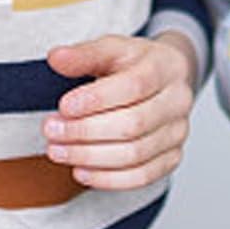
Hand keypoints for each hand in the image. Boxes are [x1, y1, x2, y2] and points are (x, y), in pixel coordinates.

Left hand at [41, 33, 197, 189]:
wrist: (164, 80)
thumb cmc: (135, 64)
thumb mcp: (111, 49)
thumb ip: (84, 53)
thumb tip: (56, 58)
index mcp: (165, 66)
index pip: (134, 86)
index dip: (96, 100)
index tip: (63, 106)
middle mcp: (178, 101)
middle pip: (133, 124)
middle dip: (85, 131)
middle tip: (51, 130)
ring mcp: (178, 132)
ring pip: (134, 154)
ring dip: (89, 156)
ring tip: (57, 151)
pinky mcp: (172, 157)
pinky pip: (140, 177)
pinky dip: (107, 179)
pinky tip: (80, 170)